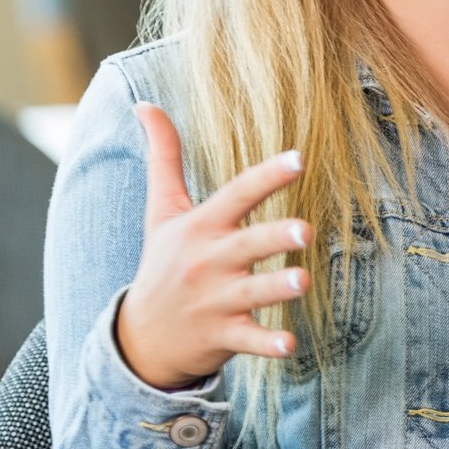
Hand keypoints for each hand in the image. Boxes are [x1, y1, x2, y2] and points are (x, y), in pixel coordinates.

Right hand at [114, 104, 309, 390]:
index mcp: (201, 227)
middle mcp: (208, 262)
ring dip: (277, 288)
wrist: (142, 336)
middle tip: (305, 229)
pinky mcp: (222, 335)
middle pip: (247, 245)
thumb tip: (144, 103)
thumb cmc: (162, 264)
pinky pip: (248, 340)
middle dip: (274, 237)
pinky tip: (290, 345)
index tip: (298, 158)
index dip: (266, 177)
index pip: (236, 195)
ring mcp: (215, 301)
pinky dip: (267, 344)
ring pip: (252, 293)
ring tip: (303, 281)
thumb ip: (164, 158)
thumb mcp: (161, 212)